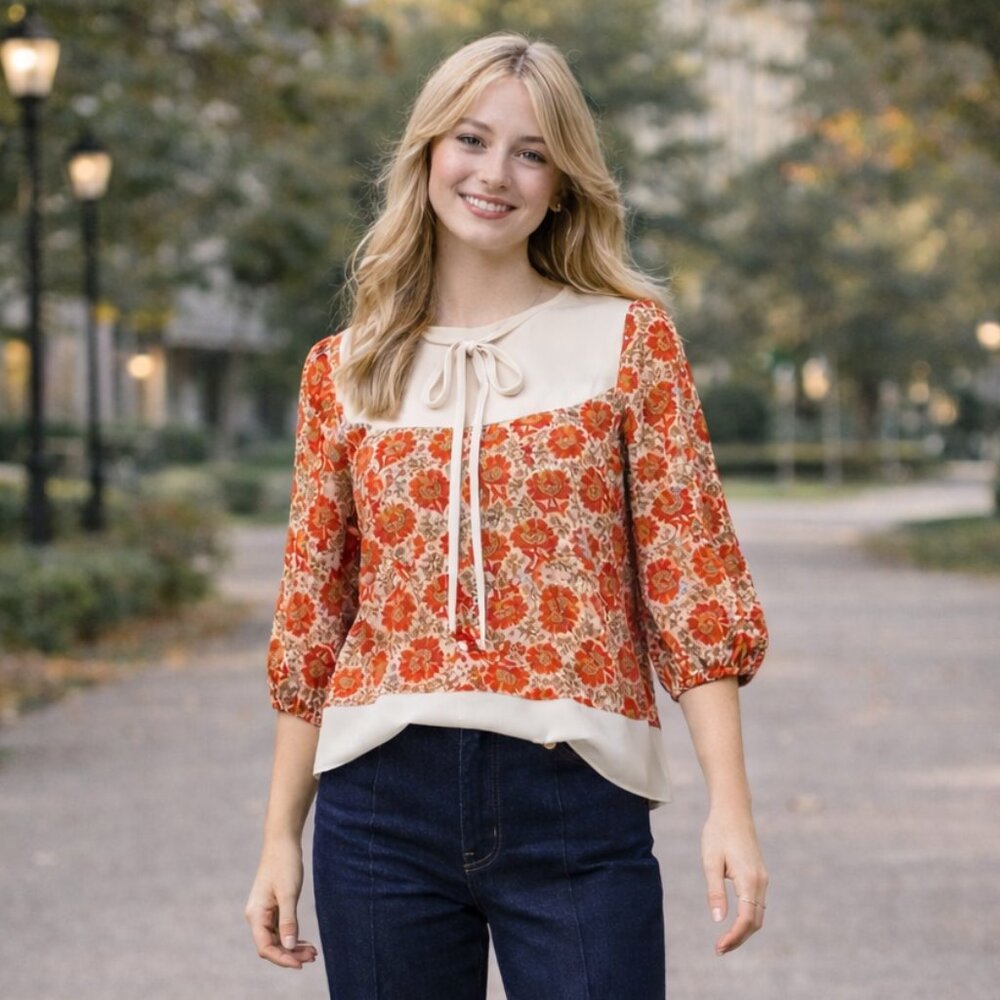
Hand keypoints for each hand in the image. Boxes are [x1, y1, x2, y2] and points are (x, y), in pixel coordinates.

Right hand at [245, 837, 318, 969]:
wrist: (282, 842)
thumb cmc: (284, 864)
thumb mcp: (289, 893)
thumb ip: (288, 920)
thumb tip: (289, 947)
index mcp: (256, 915)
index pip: (265, 947)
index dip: (282, 958)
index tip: (300, 963)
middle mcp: (257, 917)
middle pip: (271, 946)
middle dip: (291, 954)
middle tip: (313, 956)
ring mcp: (264, 913)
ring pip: (277, 939)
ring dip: (293, 947)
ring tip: (312, 952)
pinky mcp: (273, 908)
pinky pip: (280, 930)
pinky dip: (292, 937)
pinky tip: (305, 942)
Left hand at [700, 806, 767, 955]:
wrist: (733, 811)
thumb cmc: (718, 833)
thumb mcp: (710, 861)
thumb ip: (715, 891)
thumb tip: (719, 920)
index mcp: (749, 878)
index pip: (746, 919)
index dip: (734, 937)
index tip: (719, 947)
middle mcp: (760, 881)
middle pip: (755, 921)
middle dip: (739, 938)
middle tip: (719, 949)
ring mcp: (762, 878)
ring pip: (758, 914)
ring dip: (744, 930)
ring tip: (724, 941)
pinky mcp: (759, 875)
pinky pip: (757, 904)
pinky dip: (748, 919)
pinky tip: (734, 923)